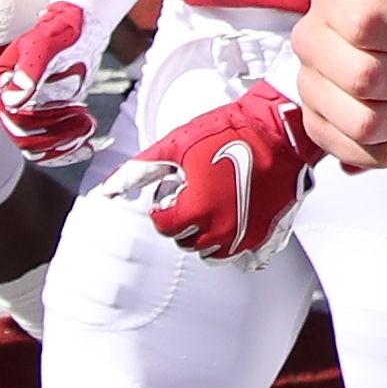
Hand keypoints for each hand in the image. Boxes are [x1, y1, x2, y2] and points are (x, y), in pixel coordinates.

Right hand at [0, 0, 106, 161]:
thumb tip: (14, 99)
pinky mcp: (42, 119)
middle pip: (25, 138)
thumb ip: (30, 70)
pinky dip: (67, 151)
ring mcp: (24, 112)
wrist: (77, 30)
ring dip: (64, 143)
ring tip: (87, 124)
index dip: (44, 121)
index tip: (71, 109)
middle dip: (57, 135)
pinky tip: (86, 145)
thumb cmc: (60, 32)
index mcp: (0, 84)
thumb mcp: (45, 46)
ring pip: (37, 148)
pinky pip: (48, 147)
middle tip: (84, 120)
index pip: (15, 120)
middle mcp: (7, 101)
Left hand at [108, 80, 309, 263]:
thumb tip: (107, 191)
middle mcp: (221, 230)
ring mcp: (246, 236)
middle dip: (185, 219)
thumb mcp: (175, 146)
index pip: (164, 226)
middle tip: (195, 191)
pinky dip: (235, 244)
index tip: (176, 188)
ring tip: (214, 202)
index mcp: (195, 212)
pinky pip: (244, 257)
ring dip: (207, 233)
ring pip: (213, 253)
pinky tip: (236, 219)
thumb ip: (138, 172)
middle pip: (187, 241)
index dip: (165, 204)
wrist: (279, 129)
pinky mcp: (267, 234)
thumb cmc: (230, 132)